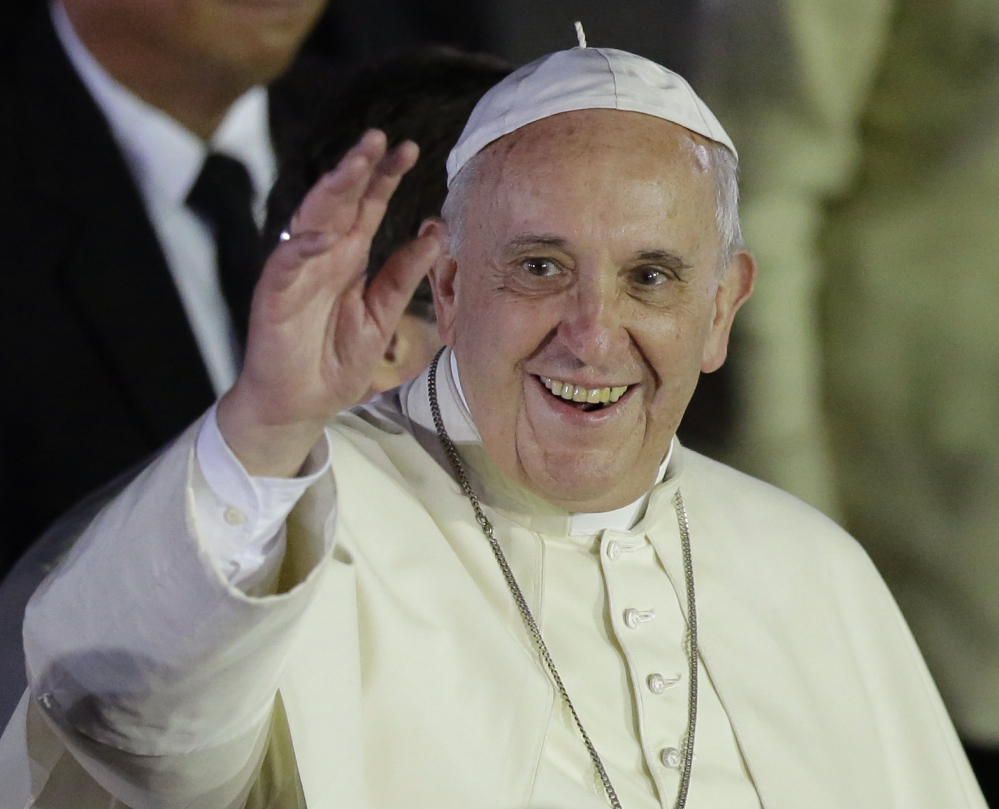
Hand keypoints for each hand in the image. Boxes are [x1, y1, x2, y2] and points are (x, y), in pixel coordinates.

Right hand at [217, 130, 439, 476]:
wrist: (302, 403)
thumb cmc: (337, 360)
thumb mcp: (382, 316)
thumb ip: (404, 276)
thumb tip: (435, 232)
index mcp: (350, 257)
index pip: (368, 206)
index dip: (385, 177)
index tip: (409, 150)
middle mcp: (323, 255)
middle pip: (341, 201)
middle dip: (359, 169)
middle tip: (379, 139)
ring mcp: (297, 271)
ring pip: (311, 219)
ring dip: (330, 191)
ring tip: (353, 165)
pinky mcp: (274, 296)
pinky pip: (285, 266)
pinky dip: (300, 249)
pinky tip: (321, 235)